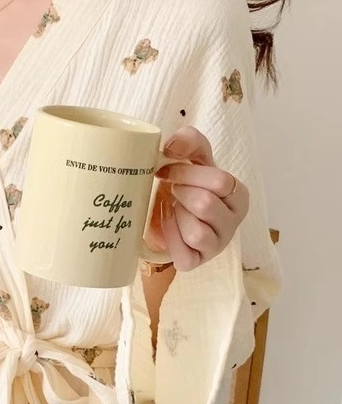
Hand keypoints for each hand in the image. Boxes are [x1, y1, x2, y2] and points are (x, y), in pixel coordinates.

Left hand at [147, 125, 249, 271]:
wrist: (166, 215)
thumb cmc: (185, 186)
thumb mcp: (193, 159)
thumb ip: (189, 141)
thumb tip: (172, 145)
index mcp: (239, 195)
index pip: (221, 181)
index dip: (187, 172)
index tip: (167, 169)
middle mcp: (233, 222)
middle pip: (205, 204)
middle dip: (180, 193)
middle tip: (171, 189)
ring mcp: (217, 245)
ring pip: (196, 233)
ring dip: (176, 217)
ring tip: (173, 209)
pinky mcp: (197, 262)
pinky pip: (184, 255)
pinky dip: (170, 239)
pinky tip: (168, 226)